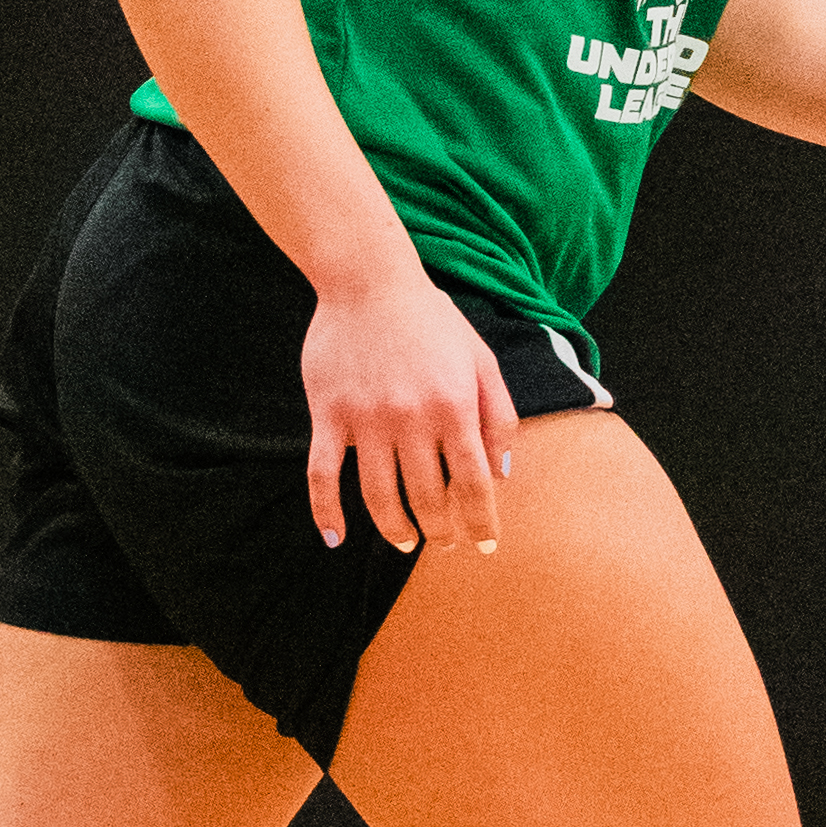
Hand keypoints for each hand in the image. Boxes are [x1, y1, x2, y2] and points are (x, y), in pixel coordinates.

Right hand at [302, 271, 522, 554]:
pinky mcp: (328, 414)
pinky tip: (335, 536)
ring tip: (403, 541)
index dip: (481, 522)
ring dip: (394, 529)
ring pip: (378, 495)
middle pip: (428, 497)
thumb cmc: (432, 321)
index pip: (474, 483)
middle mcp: (412, 417)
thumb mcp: (481, 359)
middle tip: (443, 542)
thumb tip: (502, 473)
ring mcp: (366, 418)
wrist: (369, 279)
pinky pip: (323, 475)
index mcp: (455, 405)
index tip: (483, 546)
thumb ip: (498, 415)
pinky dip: (325, 511)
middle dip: (440, 531)